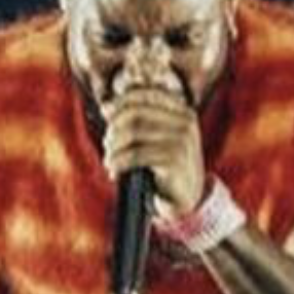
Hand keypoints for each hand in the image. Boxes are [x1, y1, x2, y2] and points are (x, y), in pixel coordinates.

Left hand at [102, 48, 204, 215]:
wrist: (188, 198)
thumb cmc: (167, 167)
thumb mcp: (158, 138)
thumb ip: (137, 120)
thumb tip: (105, 106)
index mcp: (182, 111)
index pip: (145, 95)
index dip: (120, 101)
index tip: (105, 112)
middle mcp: (185, 122)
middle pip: (134, 113)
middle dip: (114, 127)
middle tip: (107, 143)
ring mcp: (182, 140)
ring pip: (132, 133)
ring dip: (113, 147)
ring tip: (109, 159)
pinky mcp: (174, 160)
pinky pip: (134, 154)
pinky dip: (118, 162)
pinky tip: (114, 170)